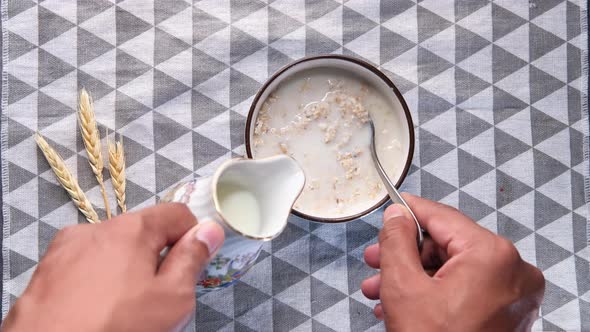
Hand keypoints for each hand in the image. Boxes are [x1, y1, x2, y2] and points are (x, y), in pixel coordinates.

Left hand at [2, 203, 223, 331]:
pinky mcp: (46, 270)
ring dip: (126, 269)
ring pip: (112, 249)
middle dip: (157, 258)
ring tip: (123, 307)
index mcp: (132, 228)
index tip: (192, 266)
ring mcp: (66, 248)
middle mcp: (96, 228)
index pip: (176, 213)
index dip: (192, 237)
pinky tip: (95, 308)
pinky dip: (96, 279)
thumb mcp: (172, 298)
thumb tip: (210, 230)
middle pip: (143, 232)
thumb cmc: (118, 327)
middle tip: (158, 297)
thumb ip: (193, 258)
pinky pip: (84, 264)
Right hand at [362, 194, 543, 331]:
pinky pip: (467, 289)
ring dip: (414, 277)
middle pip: (447, 246)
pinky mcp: (509, 314)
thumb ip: (397, 241)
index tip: (393, 209)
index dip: (409, 212)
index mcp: (492, 256)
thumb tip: (397, 216)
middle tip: (377, 258)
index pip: (442, 217)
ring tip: (382, 288)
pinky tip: (404, 303)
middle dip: (406, 255)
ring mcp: (514, 295)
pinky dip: (435, 293)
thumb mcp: (403, 286)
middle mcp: (513, 272)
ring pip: (454, 270)